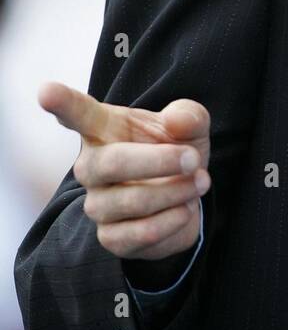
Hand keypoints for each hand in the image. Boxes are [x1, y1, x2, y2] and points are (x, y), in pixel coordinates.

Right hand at [39, 81, 210, 261]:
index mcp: (103, 128)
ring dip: (175, 191)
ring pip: (132, 201)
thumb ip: (188, 116)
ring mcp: (97, 203)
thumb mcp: (191, 127)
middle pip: (111, 163)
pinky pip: (140, 233)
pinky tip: (184, 209)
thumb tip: (176, 122)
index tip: (46, 92)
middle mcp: (91, 166)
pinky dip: (172, 221)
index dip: (62, 102)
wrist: (188, 198)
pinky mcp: (111, 237)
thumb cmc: (177, 151)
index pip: (77, 113)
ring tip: (199, 182)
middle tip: (193, 158)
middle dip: (160, 161)